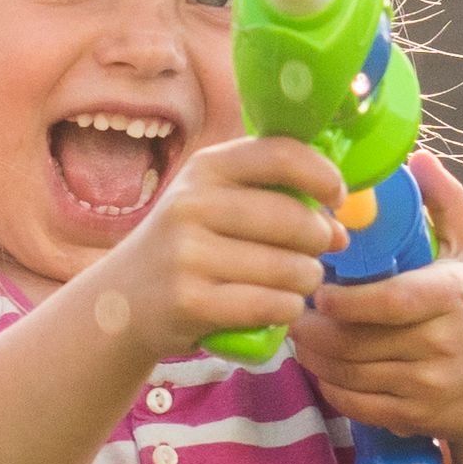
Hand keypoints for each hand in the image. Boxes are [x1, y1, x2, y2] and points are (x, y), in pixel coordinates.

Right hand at [81, 136, 349, 362]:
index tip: (336, 198)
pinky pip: (271, 304)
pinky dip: (287, 308)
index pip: (281, 154)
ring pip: (290, 268)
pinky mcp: (189, 301)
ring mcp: (186, 254)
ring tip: (294, 282)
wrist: (122, 301)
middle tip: (313, 254)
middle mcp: (191, 205)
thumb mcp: (213, 202)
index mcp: (205, 168)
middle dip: (319, 241)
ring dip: (307, 280)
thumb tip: (340, 225)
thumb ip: (271, 195)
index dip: (323, 175)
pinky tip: (279, 306)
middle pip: (294, 219)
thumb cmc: (187, 247)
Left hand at [290, 150, 462, 450]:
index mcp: (451, 298)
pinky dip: (330, 386)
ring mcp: (427, 386)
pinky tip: (320, 365)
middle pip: (356, 341)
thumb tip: (418, 156)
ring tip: (298, 332)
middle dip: (313, 327)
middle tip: (290, 305)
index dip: (345, 300)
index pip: (388, 301)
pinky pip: (356, 404)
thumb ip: (447, 202)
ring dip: (313, 355)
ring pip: (349, 373)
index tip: (319, 288)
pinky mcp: (414, 417)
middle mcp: (440, 345)